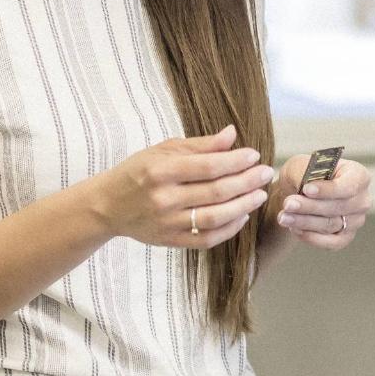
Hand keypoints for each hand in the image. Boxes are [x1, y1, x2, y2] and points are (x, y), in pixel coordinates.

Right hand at [93, 125, 273, 249]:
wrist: (108, 206)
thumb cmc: (138, 172)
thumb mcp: (163, 150)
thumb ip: (199, 145)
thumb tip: (232, 134)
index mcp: (161, 171)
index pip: (208, 166)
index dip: (235, 161)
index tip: (254, 155)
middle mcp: (164, 199)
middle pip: (216, 192)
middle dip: (247, 182)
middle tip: (266, 173)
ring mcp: (167, 223)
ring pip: (216, 217)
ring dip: (244, 206)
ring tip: (260, 194)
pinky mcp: (170, 241)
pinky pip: (207, 239)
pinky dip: (229, 229)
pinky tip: (242, 216)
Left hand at [271, 153, 370, 249]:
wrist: (297, 193)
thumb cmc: (303, 175)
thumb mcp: (301, 165)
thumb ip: (305, 173)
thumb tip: (306, 186)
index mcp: (358, 175)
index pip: (349, 186)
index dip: (328, 190)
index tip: (306, 189)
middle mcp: (362, 200)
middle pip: (338, 207)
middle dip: (310, 206)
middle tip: (288, 204)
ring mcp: (356, 221)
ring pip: (331, 225)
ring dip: (305, 222)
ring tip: (284, 217)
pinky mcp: (345, 237)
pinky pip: (332, 243)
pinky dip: (312, 237)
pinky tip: (294, 229)